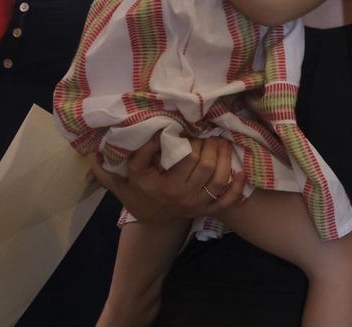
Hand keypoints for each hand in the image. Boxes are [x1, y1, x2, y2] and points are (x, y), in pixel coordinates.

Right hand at [87, 135, 245, 221]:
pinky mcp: (208, 210)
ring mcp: (196, 204)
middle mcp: (180, 196)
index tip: (184, 130)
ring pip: (218, 178)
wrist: (152, 220)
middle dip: (209, 144)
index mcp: (160, 185)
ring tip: (222, 142)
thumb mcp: (123, 177)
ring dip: (224, 157)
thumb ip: (116, 162)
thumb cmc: (139, 192)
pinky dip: (237, 187)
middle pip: (204, 164)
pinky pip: (227, 201)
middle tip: (207, 134)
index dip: (188, 140)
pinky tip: (241, 172)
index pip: (183, 157)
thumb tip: (109, 145)